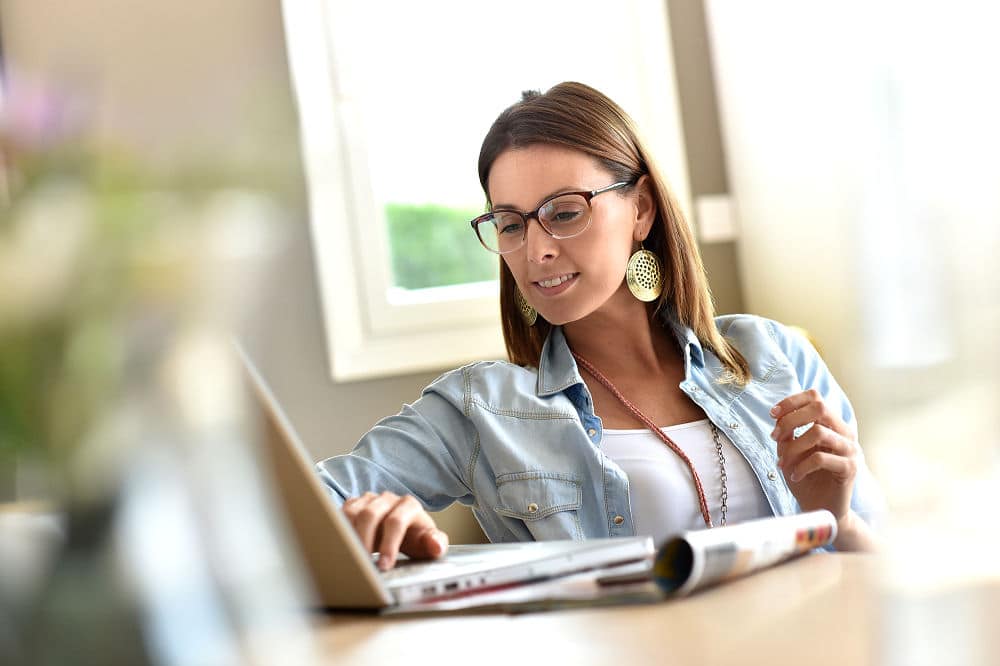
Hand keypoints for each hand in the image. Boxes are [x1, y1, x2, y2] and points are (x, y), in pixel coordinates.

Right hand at [342, 491, 448, 569]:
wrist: (403, 531)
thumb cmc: (415, 538)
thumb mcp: (428, 544)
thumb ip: (436, 543)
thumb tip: (435, 545)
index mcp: (409, 505)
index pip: (396, 522)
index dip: (389, 545)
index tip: (384, 566)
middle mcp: (388, 499)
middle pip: (370, 514)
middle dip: (365, 541)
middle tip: (363, 564)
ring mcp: (370, 500)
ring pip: (353, 512)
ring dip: (350, 536)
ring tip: (351, 557)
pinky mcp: (354, 505)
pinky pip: (342, 513)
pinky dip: (340, 530)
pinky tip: (344, 547)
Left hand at [770, 389, 858, 523]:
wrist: (820, 509)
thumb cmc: (805, 477)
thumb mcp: (790, 451)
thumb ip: (787, 433)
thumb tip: (778, 417)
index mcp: (831, 424)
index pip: (815, 397)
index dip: (792, 401)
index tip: (772, 414)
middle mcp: (844, 432)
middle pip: (820, 408)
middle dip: (791, 419)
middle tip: (774, 437)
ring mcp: (850, 449)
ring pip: (818, 432)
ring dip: (793, 447)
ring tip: (782, 462)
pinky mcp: (850, 468)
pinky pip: (821, 458)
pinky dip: (801, 466)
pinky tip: (794, 476)